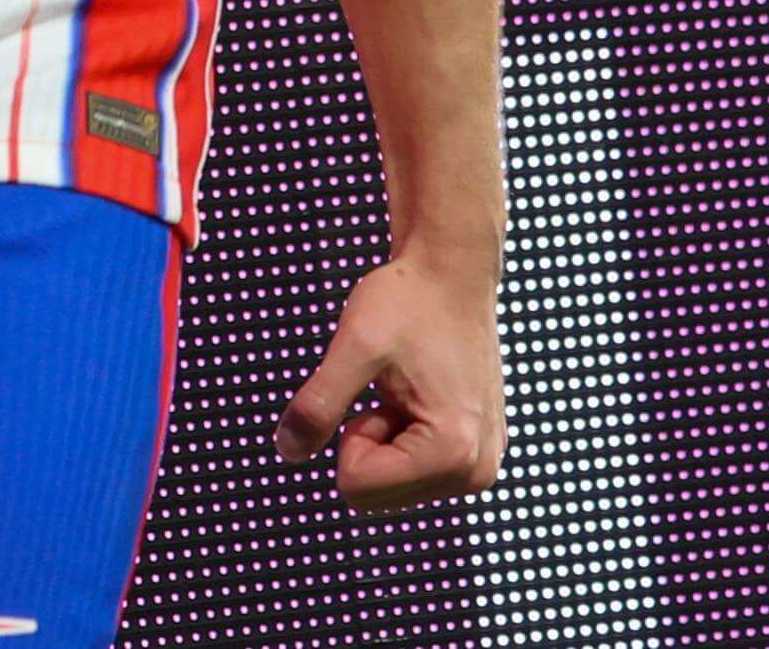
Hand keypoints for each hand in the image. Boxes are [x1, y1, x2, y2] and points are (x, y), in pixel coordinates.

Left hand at [277, 251, 504, 514]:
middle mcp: (476, 472)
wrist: (453, 272)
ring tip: (408, 388)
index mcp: (453, 451)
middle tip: (392, 388)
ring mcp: (481, 467)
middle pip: (376, 497)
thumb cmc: (407, 300)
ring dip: (387, 439)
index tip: (378, 389)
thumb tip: (288, 451)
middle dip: (370, 442)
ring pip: (393, 488)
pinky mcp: (478, 456)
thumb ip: (318, 403)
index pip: (357, 487)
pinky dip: (405, 437)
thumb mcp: (354, 346)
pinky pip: (414, 473)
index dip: (350, 434)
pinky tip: (421, 394)